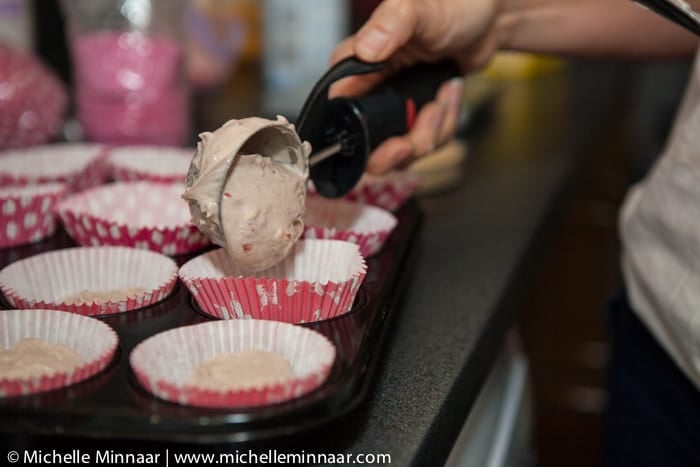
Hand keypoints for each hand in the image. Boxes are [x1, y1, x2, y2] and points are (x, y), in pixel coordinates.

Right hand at [330, 0, 504, 173]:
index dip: (364, 138)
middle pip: (371, 146)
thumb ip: (389, 24)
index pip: (342, 114)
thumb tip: (366, 49)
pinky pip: (424, 143)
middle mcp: (369, 90)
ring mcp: (392, 107)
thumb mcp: (417, 9)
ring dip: (430, 133)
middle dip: (403, 148)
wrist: (487, 19)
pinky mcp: (415, 116)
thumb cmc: (452, 5)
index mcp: (355, 67)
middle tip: (422, 132)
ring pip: (401, 151)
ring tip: (443, 99)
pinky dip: (443, 127)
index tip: (394, 142)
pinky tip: (448, 98)